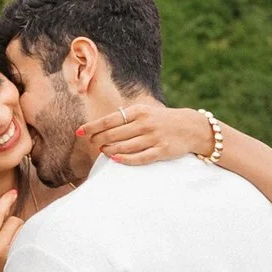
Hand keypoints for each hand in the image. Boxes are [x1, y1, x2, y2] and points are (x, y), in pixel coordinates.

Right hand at [0, 188, 23, 271]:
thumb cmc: (1, 268)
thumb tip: (16, 215)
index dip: (4, 201)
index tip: (13, 191)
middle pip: (15, 220)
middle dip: (19, 227)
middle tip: (16, 244)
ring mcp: (7, 253)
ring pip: (24, 229)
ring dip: (26, 236)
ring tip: (22, 252)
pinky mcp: (19, 258)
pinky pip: (30, 239)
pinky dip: (32, 243)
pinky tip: (28, 255)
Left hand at [77, 99, 209, 164]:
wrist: (191, 127)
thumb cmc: (161, 120)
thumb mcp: (145, 111)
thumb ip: (125, 117)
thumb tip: (100, 125)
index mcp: (139, 111)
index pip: (109, 120)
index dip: (92, 127)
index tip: (79, 132)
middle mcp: (145, 123)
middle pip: (113, 134)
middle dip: (98, 140)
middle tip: (91, 144)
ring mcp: (153, 138)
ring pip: (124, 147)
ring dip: (109, 150)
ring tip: (102, 151)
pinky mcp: (162, 151)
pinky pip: (139, 158)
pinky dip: (125, 159)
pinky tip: (115, 159)